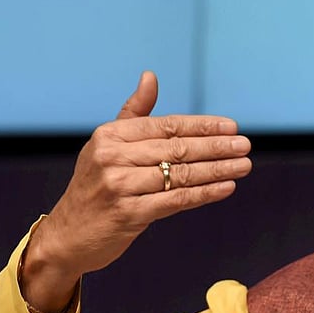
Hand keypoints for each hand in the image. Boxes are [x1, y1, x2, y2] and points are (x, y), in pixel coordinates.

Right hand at [21, 72, 251, 311]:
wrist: (67, 236)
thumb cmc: (96, 186)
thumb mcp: (107, 145)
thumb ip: (134, 113)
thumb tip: (151, 76)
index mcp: (110, 135)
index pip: (167, 125)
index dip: (203, 126)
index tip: (232, 127)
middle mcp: (112, 157)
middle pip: (177, 148)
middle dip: (216, 147)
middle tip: (246, 145)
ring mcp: (119, 186)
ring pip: (181, 174)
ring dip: (218, 170)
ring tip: (244, 165)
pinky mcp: (128, 214)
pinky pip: (176, 200)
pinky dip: (205, 193)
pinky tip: (226, 187)